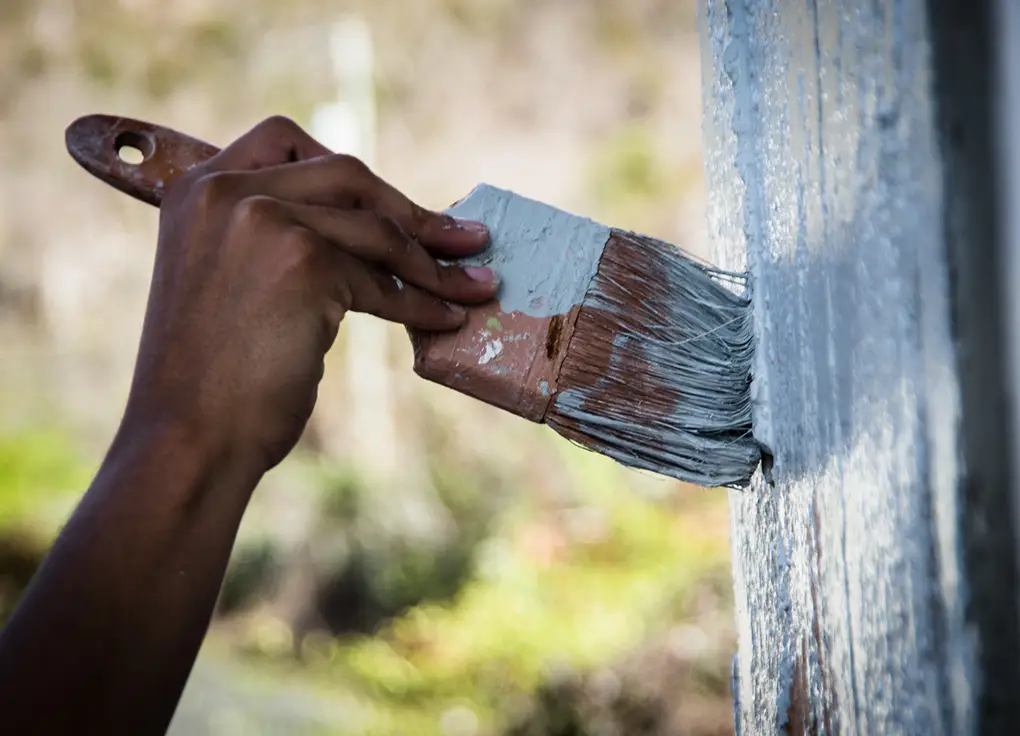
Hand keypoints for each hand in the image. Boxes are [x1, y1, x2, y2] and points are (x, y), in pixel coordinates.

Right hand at [122, 116, 497, 475]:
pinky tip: (446, 320)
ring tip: (477, 287)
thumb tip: (367, 231)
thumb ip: (269, 239)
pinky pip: (382, 278)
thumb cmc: (210, 383)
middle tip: (465, 240)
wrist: (189, 442)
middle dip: (411, 211)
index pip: (284, 141)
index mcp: (195, 189)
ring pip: (375, 229)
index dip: (348, 173)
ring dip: (434, 264)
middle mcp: (223, 191)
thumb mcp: (225, 285)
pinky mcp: (301, 259)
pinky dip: (422, 303)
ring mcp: (261, 218)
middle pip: (346, 174)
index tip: (391, 204)